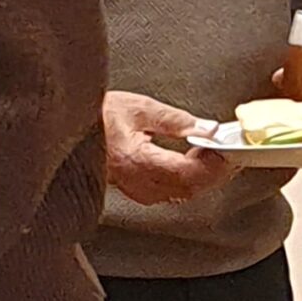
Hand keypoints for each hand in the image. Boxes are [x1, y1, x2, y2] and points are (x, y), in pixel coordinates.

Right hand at [103, 91, 236, 205]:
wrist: (67, 131)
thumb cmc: (94, 118)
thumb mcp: (138, 108)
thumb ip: (176, 120)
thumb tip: (207, 129)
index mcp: (136, 161)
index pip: (187, 174)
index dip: (215, 165)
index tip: (231, 150)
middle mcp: (137, 183)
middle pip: (191, 187)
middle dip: (217, 170)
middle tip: (233, 149)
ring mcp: (138, 191)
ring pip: (185, 192)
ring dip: (207, 175)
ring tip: (221, 152)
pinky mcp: (139, 191)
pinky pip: (174, 190)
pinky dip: (193, 177)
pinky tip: (201, 161)